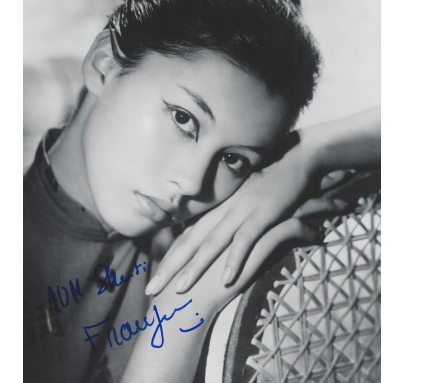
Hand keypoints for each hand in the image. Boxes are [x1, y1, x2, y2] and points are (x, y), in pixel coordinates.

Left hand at [145, 131, 348, 295]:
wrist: (294, 157)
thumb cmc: (269, 179)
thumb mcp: (244, 198)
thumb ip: (230, 215)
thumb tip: (217, 232)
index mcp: (217, 207)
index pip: (187, 236)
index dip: (169, 258)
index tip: (154, 277)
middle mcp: (223, 209)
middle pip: (190, 241)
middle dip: (170, 266)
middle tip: (151, 289)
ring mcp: (241, 210)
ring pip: (213, 242)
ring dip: (196, 267)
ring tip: (180, 288)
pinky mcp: (262, 213)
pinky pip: (246, 239)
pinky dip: (236, 259)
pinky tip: (227, 280)